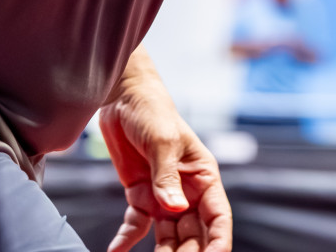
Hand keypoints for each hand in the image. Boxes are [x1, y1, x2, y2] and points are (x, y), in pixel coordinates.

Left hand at [99, 54, 231, 251]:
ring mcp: (164, 196)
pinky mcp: (141, 196)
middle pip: (193, 232)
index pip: (218, 215)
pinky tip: (116, 251)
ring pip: (168, 236)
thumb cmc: (153, 111)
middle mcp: (187, 191)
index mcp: (203, 176)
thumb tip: (176, 209)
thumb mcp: (163, 141)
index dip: (219, 240)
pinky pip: (137, 225)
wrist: (123, 99)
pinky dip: (127, 240)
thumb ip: (167, 177)